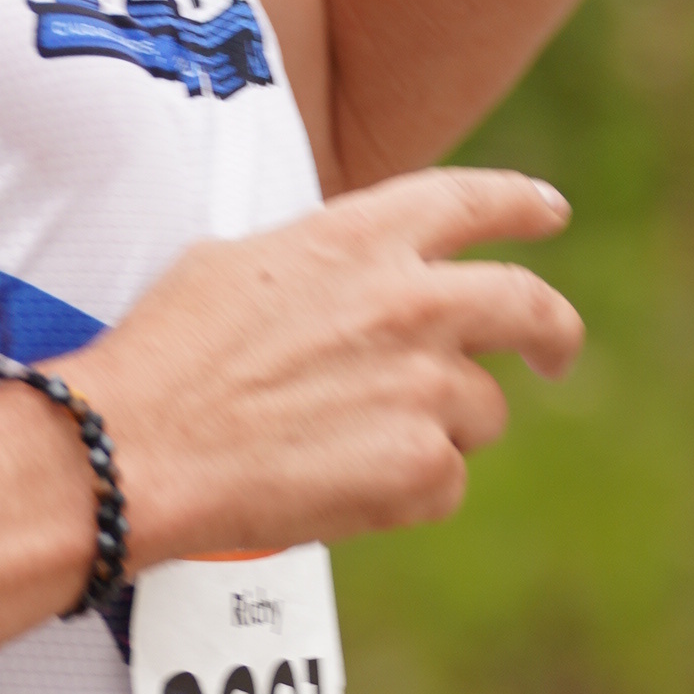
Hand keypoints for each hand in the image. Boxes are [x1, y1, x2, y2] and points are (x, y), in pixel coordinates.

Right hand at [82, 170, 579, 562]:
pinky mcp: (423, 466)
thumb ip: (322, 263)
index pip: (475, 200)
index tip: (549, 213)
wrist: (138, 449)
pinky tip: (339, 489)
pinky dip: (405, 494)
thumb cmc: (165, 360)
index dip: (522, 205)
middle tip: (556, 354)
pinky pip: (446, 483)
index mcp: (364, 237)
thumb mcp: (238, 264)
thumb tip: (348, 282)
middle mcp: (413, 301)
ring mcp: (427, 385)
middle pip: (528, 306)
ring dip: (438, 430)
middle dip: (553, 332)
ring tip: (349, 447)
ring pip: (482, 412)